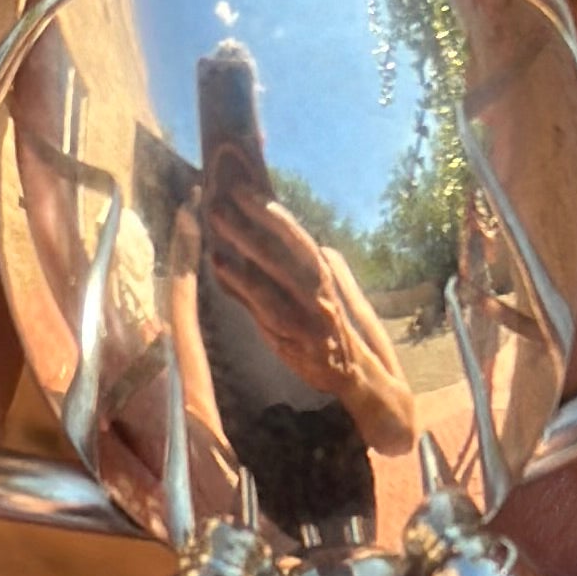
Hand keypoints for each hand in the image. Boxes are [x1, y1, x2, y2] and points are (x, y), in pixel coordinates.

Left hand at [195, 135, 420, 453]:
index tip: (252, 191)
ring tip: (214, 229)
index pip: (301, 242)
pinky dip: (239, 289)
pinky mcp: (291, 342)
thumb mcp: (346, 300)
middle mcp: (317, 297)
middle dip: (251, 226)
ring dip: (240, 253)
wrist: (362, 383)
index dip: (277, 217)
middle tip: (221, 199)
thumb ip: (332, 273)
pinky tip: (219, 268)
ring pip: (269, 282)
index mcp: (328, 282)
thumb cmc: (350, 339)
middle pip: (282, 255)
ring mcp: (304, 319)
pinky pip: (260, 311)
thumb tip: (324, 246)